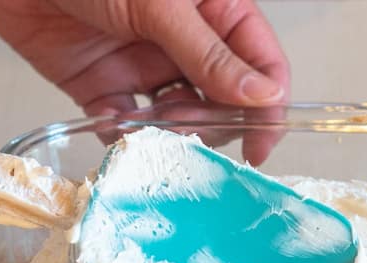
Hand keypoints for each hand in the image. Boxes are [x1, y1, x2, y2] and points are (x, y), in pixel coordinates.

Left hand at [0, 0, 288, 112]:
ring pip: (175, 119)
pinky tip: (119, 126)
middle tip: (191, 127)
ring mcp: (142, 64)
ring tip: (157, 128)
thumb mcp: (162, 4)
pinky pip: (124, 124)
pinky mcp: (100, 84)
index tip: (261, 145)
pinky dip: (125, 135)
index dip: (266, 107)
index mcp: (213, 10)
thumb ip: (211, 54)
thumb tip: (264, 94)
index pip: (259, 64)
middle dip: (212, 122)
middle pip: (220, 100)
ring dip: (172, 133)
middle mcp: (182, 41)